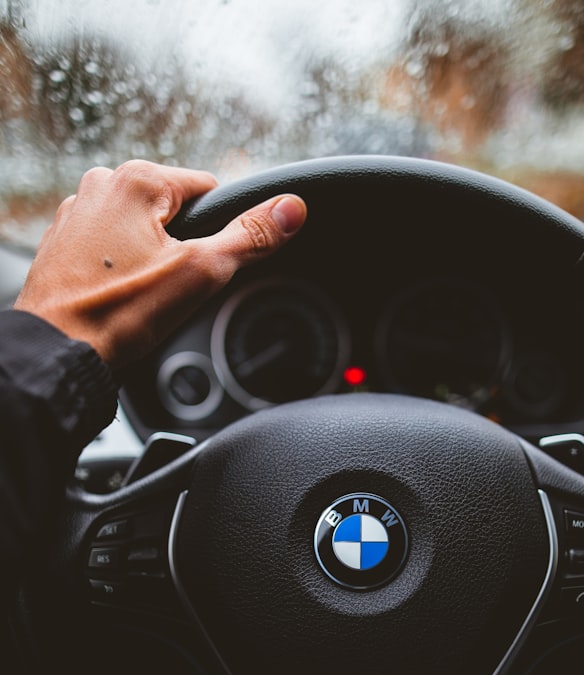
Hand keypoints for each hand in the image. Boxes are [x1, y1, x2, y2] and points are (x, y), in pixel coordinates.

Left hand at [14, 160, 306, 370]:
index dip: (220, 230)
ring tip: (142, 294)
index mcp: (136, 178)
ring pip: (141, 230)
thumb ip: (251, 237)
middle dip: (182, 246)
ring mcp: (75, 211)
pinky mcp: (62, 242)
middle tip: (170, 286)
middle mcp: (100, 184)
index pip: (209, 189)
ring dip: (152, 257)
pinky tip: (120, 295)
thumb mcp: (201, 273)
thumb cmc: (119, 313)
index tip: (203, 266)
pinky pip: (111, 247)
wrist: (57, 351)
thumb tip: (291, 210)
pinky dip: (122, 268)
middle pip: (174, 211)